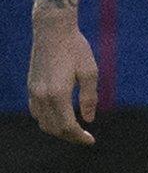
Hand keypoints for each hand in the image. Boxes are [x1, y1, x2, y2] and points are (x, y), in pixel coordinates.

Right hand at [26, 0, 96, 143]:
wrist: (52, 31)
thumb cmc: (76, 49)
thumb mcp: (90, 72)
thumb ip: (89, 98)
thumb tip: (89, 120)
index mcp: (58, 93)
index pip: (67, 126)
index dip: (79, 137)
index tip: (91, 141)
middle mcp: (42, 95)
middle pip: (54, 128)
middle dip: (70, 137)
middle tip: (86, 138)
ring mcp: (33, 91)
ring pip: (43, 122)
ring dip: (58, 130)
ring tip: (75, 130)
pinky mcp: (31, 86)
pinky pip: (36, 112)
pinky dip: (48, 120)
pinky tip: (60, 117)